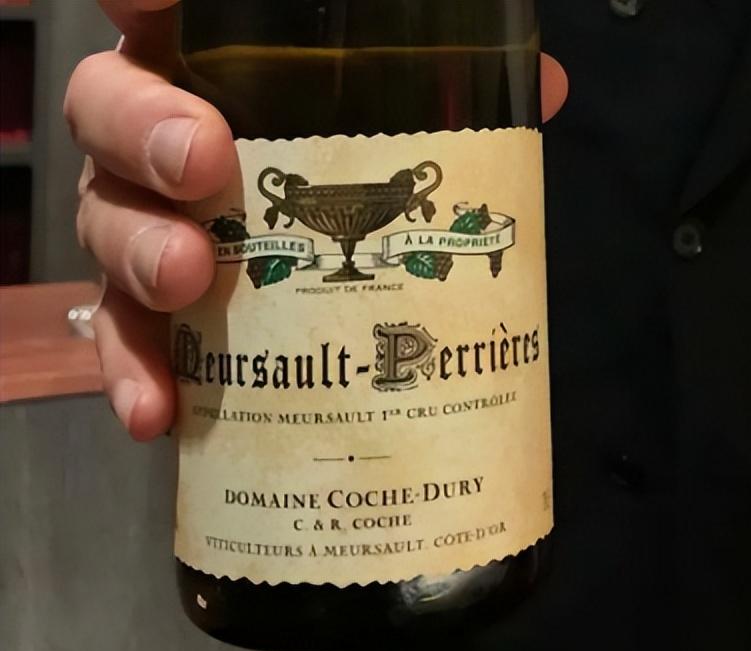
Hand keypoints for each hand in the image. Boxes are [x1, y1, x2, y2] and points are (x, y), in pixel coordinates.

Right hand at [66, 0, 568, 440]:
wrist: (353, 272)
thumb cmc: (368, 182)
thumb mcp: (410, 133)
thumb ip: (453, 99)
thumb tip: (545, 87)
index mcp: (220, 72)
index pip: (159, 16)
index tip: (149, 0)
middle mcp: (165, 136)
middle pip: (109, 110)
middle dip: (144, 131)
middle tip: (203, 163)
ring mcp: (149, 224)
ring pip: (107, 222)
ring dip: (140, 251)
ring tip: (190, 278)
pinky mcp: (155, 315)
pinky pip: (124, 341)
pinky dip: (135, 373)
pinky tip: (157, 411)